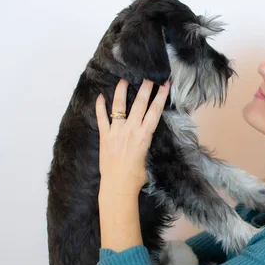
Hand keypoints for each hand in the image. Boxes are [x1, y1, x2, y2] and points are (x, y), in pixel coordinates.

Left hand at [95, 78, 169, 197]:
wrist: (118, 187)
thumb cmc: (136, 177)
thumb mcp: (147, 157)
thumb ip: (146, 142)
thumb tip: (145, 135)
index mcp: (144, 136)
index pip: (155, 111)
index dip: (161, 96)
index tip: (165, 84)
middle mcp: (131, 130)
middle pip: (139, 104)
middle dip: (145, 88)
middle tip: (148, 76)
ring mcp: (116, 132)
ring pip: (119, 106)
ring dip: (121, 91)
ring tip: (123, 80)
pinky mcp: (104, 136)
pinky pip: (101, 118)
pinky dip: (100, 107)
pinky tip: (100, 97)